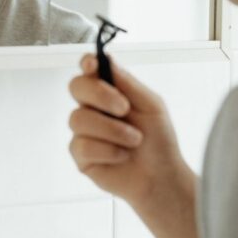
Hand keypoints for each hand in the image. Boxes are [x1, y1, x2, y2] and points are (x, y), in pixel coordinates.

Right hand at [68, 54, 194, 208]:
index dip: (87, 64)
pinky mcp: (81, 155)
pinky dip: (108, 150)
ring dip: (112, 130)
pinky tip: (122, 156)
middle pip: (76, 87)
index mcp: (110, 92)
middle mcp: (93, 108)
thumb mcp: (151, 106)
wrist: (162, 176)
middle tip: (124, 108)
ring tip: (134, 140)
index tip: (93, 64)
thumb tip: (107, 61)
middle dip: (99, 95)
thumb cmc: (158, 140)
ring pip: (79, 119)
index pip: (89, 70)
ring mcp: (84, 132)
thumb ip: (128, 84)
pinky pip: (82, 145)